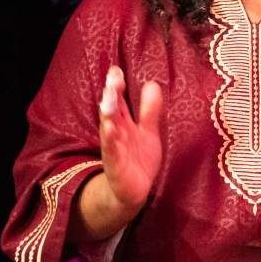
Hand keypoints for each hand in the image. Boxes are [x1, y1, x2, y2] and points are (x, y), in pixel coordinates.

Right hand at [98, 65, 162, 214]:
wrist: (133, 191)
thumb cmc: (139, 159)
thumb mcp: (148, 132)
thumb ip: (150, 110)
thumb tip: (152, 84)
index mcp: (124, 124)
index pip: (119, 100)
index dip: (117, 86)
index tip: (115, 69)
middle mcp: (116, 133)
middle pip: (112, 110)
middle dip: (112, 94)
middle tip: (113, 78)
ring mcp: (114, 148)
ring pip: (109, 128)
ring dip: (108, 114)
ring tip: (108, 99)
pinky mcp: (115, 164)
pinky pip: (111, 151)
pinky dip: (110, 140)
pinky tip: (110, 129)